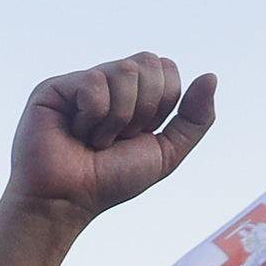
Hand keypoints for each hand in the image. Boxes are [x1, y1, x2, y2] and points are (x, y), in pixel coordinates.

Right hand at [6, 54, 216, 223]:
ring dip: (118, 117)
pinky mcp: (54, 88)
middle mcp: (108, 81)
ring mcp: (81, 83)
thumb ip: (194, 119)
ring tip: (95, 139)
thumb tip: (210, 76)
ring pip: (124, 71)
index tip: (136, 135)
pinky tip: (75, 133)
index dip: (161, 104)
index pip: (167, 69)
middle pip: (149, 63)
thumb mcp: (166, 153)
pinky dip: (93, 116)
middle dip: (143, 109)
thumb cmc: (108, 181)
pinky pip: (93, 82)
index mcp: (133, 93)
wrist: (67, 203)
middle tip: (116, 138)